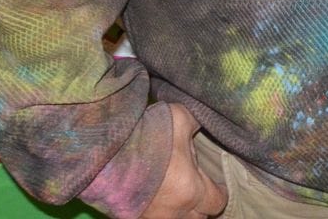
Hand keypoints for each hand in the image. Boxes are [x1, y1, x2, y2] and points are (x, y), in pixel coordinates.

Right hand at [139, 104, 227, 218]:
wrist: (107, 151)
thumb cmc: (150, 135)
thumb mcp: (182, 119)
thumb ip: (198, 123)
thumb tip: (206, 120)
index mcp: (192, 190)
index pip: (217, 203)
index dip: (220, 192)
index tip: (218, 183)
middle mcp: (174, 212)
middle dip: (201, 206)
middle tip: (200, 189)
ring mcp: (151, 218)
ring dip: (180, 212)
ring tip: (179, 195)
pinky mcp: (132, 218)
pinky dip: (159, 212)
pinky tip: (157, 198)